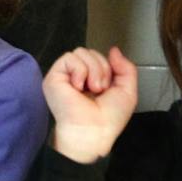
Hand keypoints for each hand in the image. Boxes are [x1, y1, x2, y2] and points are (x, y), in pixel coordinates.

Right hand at [44, 46, 138, 162]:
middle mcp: (78, 77)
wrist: (95, 130)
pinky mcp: (54, 77)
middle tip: (100, 89)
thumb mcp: (127, 91)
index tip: (109, 85)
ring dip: (93, 70)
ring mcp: (65, 76)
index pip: (99, 57)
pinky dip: (80, 71)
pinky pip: (69, 57)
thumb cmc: (109, 119)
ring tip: (91, 89)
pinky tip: (79, 87)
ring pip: (81, 52)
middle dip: (102, 68)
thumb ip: (126, 67)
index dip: (108, 66)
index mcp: (92, 80)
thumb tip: (114, 50)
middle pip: (91, 51)